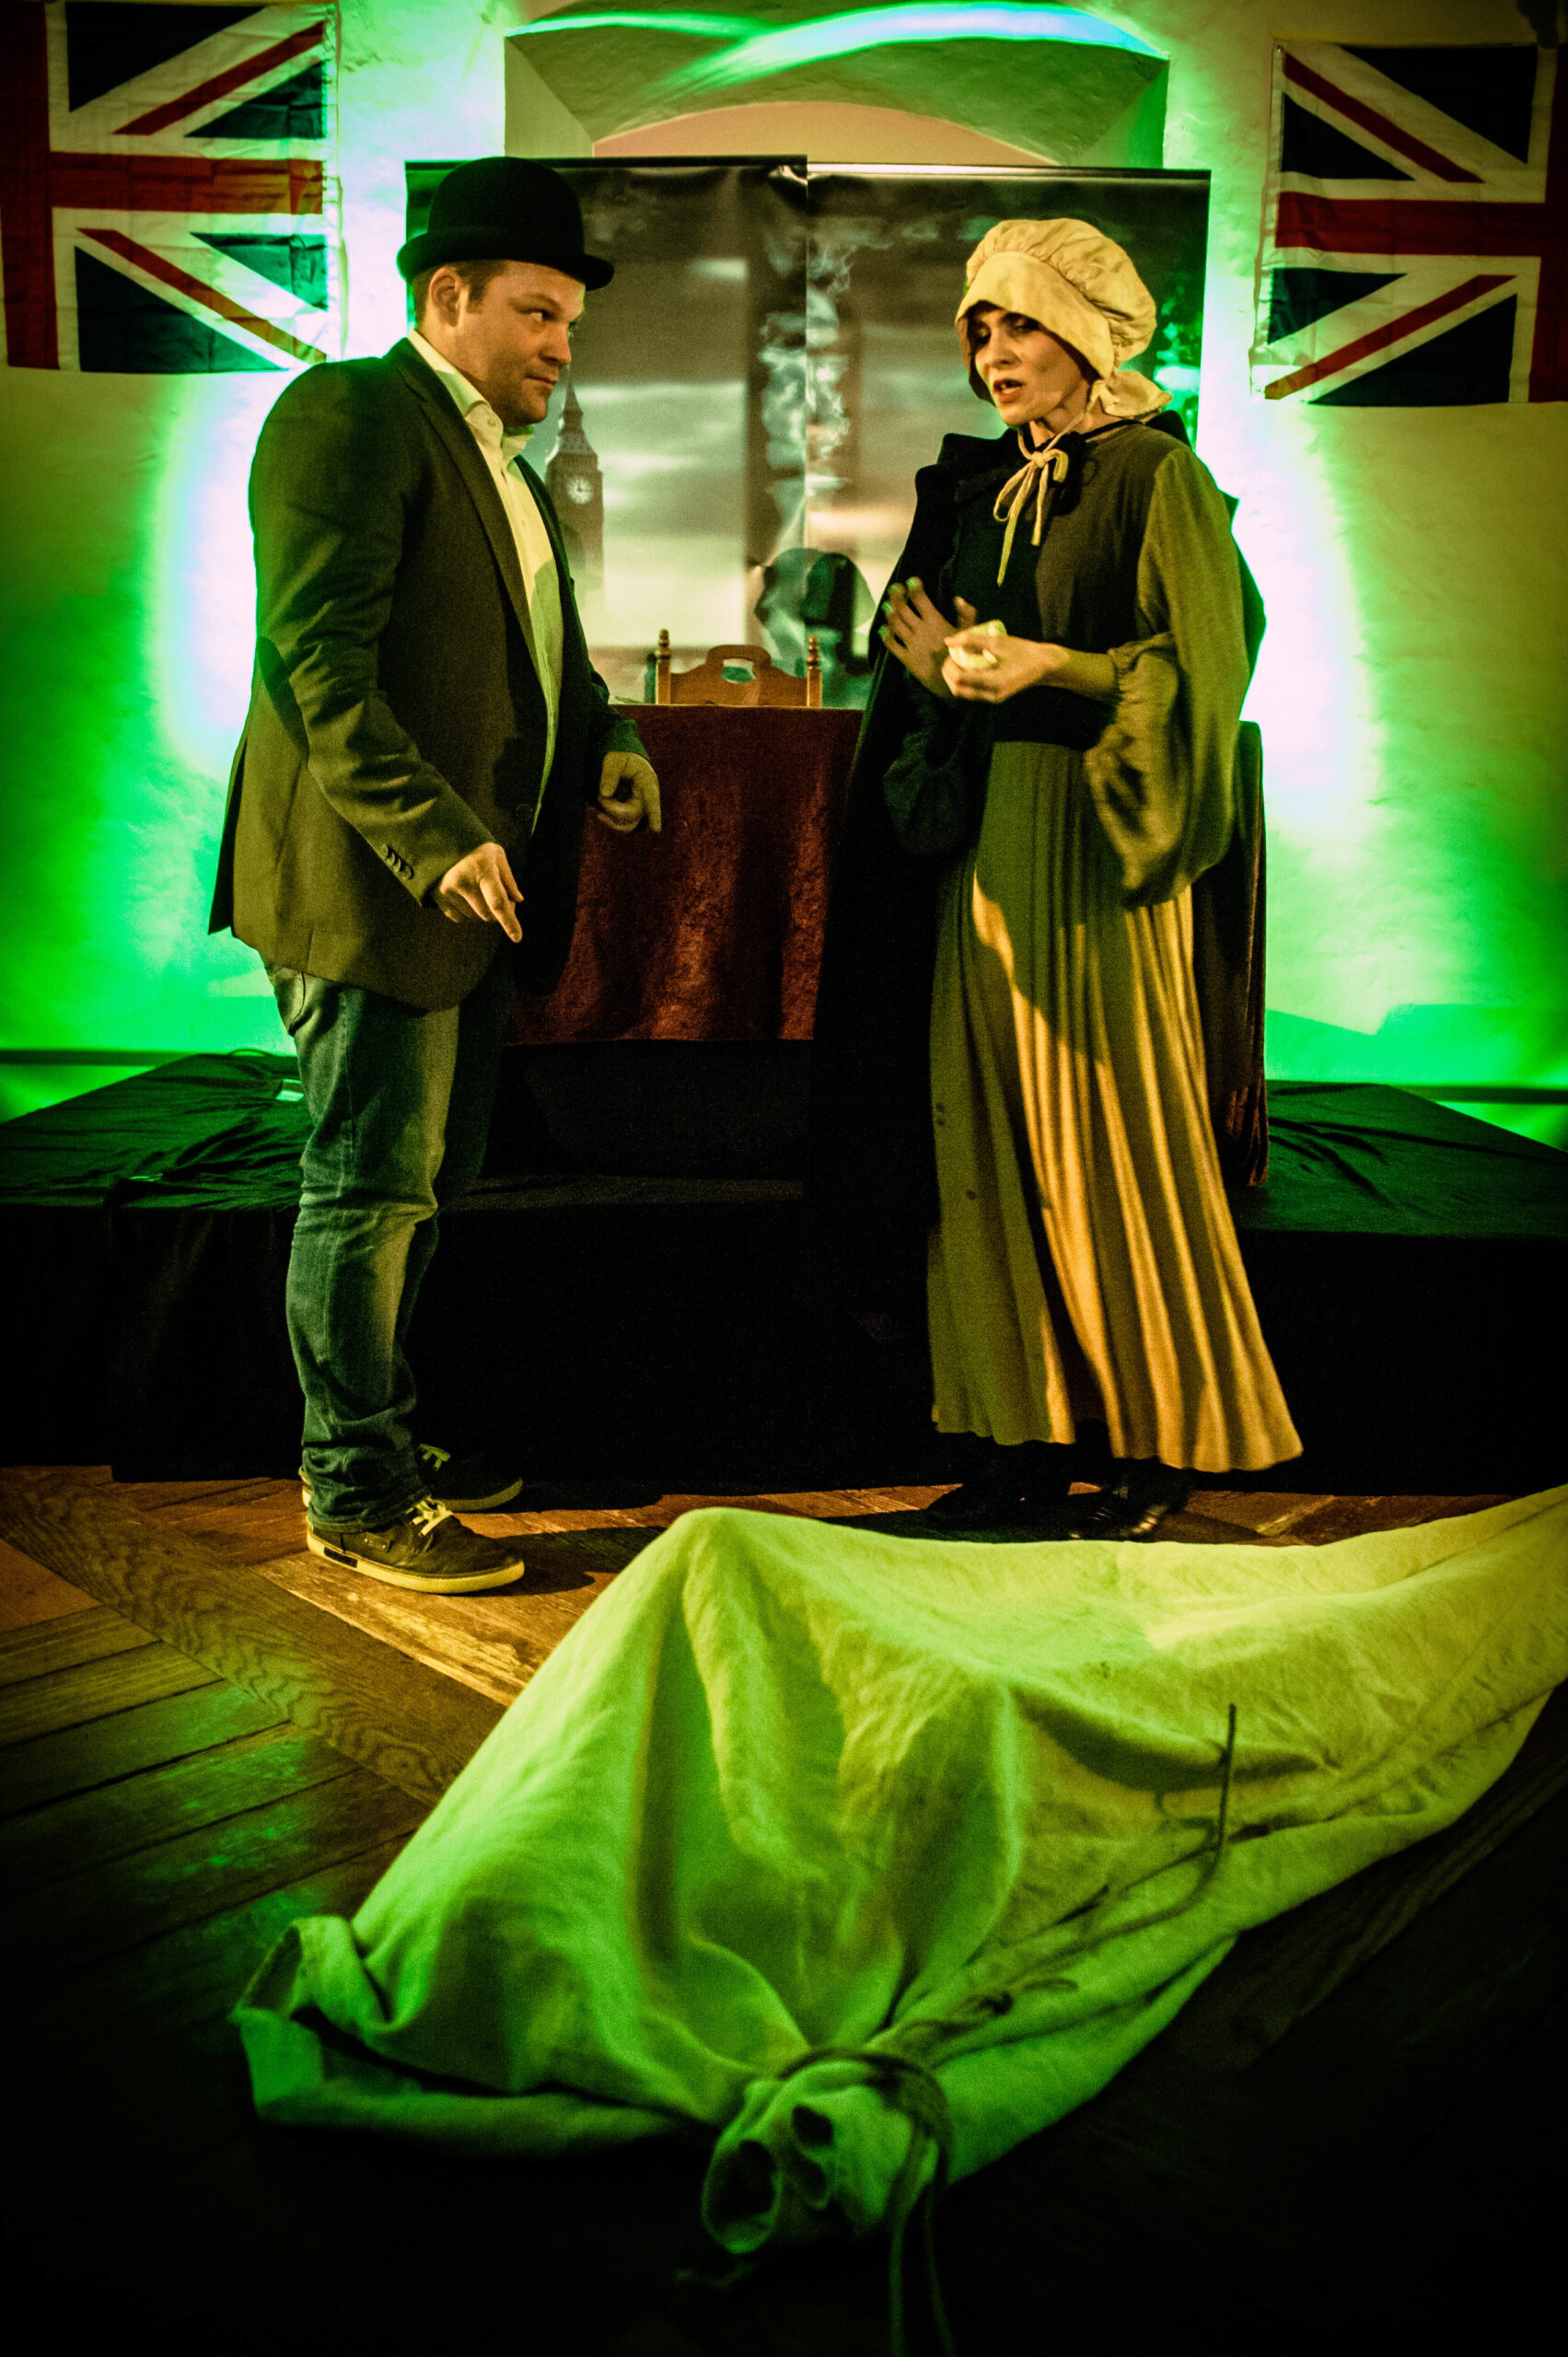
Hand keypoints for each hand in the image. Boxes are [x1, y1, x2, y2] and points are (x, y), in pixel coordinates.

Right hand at [433, 842, 522, 941]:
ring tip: (479, 891)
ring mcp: (448, 891)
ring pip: (474, 917)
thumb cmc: (473, 847)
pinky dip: (467, 912)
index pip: (498, 902)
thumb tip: (517, 901)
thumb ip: (508, 878)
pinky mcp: (438, 898)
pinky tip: (465, 895)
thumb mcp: (495, 854)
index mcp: (481, 870)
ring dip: (481, 911)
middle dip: (497, 912)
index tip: (517, 938)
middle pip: (487, 915)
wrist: (438, 839)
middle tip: (500, 898)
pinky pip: (459, 918)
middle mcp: (463, 882)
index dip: (509, 922)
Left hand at [596, 751, 661, 834]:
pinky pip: (623, 825)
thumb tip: (604, 794)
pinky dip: (610, 820)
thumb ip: (609, 775)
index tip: (656, 830)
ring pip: (629, 825)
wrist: (624, 762)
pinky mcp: (632, 813)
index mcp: (647, 780)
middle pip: (634, 814)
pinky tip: (599, 813)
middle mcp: (646, 797)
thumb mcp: (613, 760)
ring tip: (598, 809)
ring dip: (612, 820)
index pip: (651, 798)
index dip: (654, 814)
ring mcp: (640, 807)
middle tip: (599, 797)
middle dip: (614, 810)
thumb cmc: (621, 758)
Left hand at [879, 578, 975, 694]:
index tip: (912, 581)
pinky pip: (892, 645)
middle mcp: (921, 631)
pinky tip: (884, 629)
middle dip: (896, 595)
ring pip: (895, 623)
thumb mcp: (970, 634)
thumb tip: (958, 598)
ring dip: (889, 612)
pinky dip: (886, 635)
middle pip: (903, 608)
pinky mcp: (907, 659)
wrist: (956, 683)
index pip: (920, 599)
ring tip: (888, 605)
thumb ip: (967, 615)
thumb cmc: (964, 657)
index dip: (914, 588)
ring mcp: (912, 645)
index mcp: (936, 622)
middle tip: (895, 588)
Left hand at [943, 631, 1116, 704]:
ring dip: (955, 678)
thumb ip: (971, 640)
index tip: (951, 652)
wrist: (1043, 665)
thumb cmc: (1023, 651)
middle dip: (949, 674)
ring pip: (963, 693)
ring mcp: (992, 698)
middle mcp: (991, 695)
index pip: (960, 680)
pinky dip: (964, 681)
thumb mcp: (997, 642)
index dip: (949, 667)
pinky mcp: (993, 697)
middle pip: (957, 690)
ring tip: (957, 662)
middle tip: (950, 658)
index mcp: (993, 682)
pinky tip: (967, 667)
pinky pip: (971, 692)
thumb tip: (948, 641)